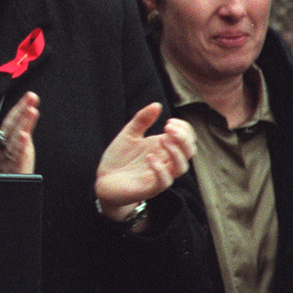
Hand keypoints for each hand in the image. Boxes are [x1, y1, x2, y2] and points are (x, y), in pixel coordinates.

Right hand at [0, 92, 39, 174]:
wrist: (2, 204)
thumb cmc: (7, 182)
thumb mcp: (11, 162)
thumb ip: (17, 145)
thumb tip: (23, 128)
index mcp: (1, 148)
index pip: (9, 124)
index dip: (18, 110)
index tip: (29, 98)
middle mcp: (1, 152)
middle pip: (9, 128)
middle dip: (20, 111)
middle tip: (31, 97)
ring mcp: (6, 162)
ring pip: (12, 140)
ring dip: (22, 124)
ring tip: (31, 110)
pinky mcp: (12, 173)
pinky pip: (15, 159)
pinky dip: (19, 146)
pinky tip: (24, 136)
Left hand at [94, 103, 195, 219]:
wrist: (103, 181)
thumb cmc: (118, 158)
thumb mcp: (128, 134)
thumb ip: (141, 120)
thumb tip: (156, 104)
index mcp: (164, 148)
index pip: (188, 139)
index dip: (184, 129)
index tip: (169, 122)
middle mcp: (166, 162)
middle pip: (189, 152)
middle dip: (183, 138)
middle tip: (168, 127)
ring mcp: (160, 176)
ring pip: (181, 167)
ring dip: (176, 152)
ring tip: (163, 139)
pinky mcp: (150, 188)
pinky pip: (164, 182)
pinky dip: (160, 169)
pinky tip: (150, 157)